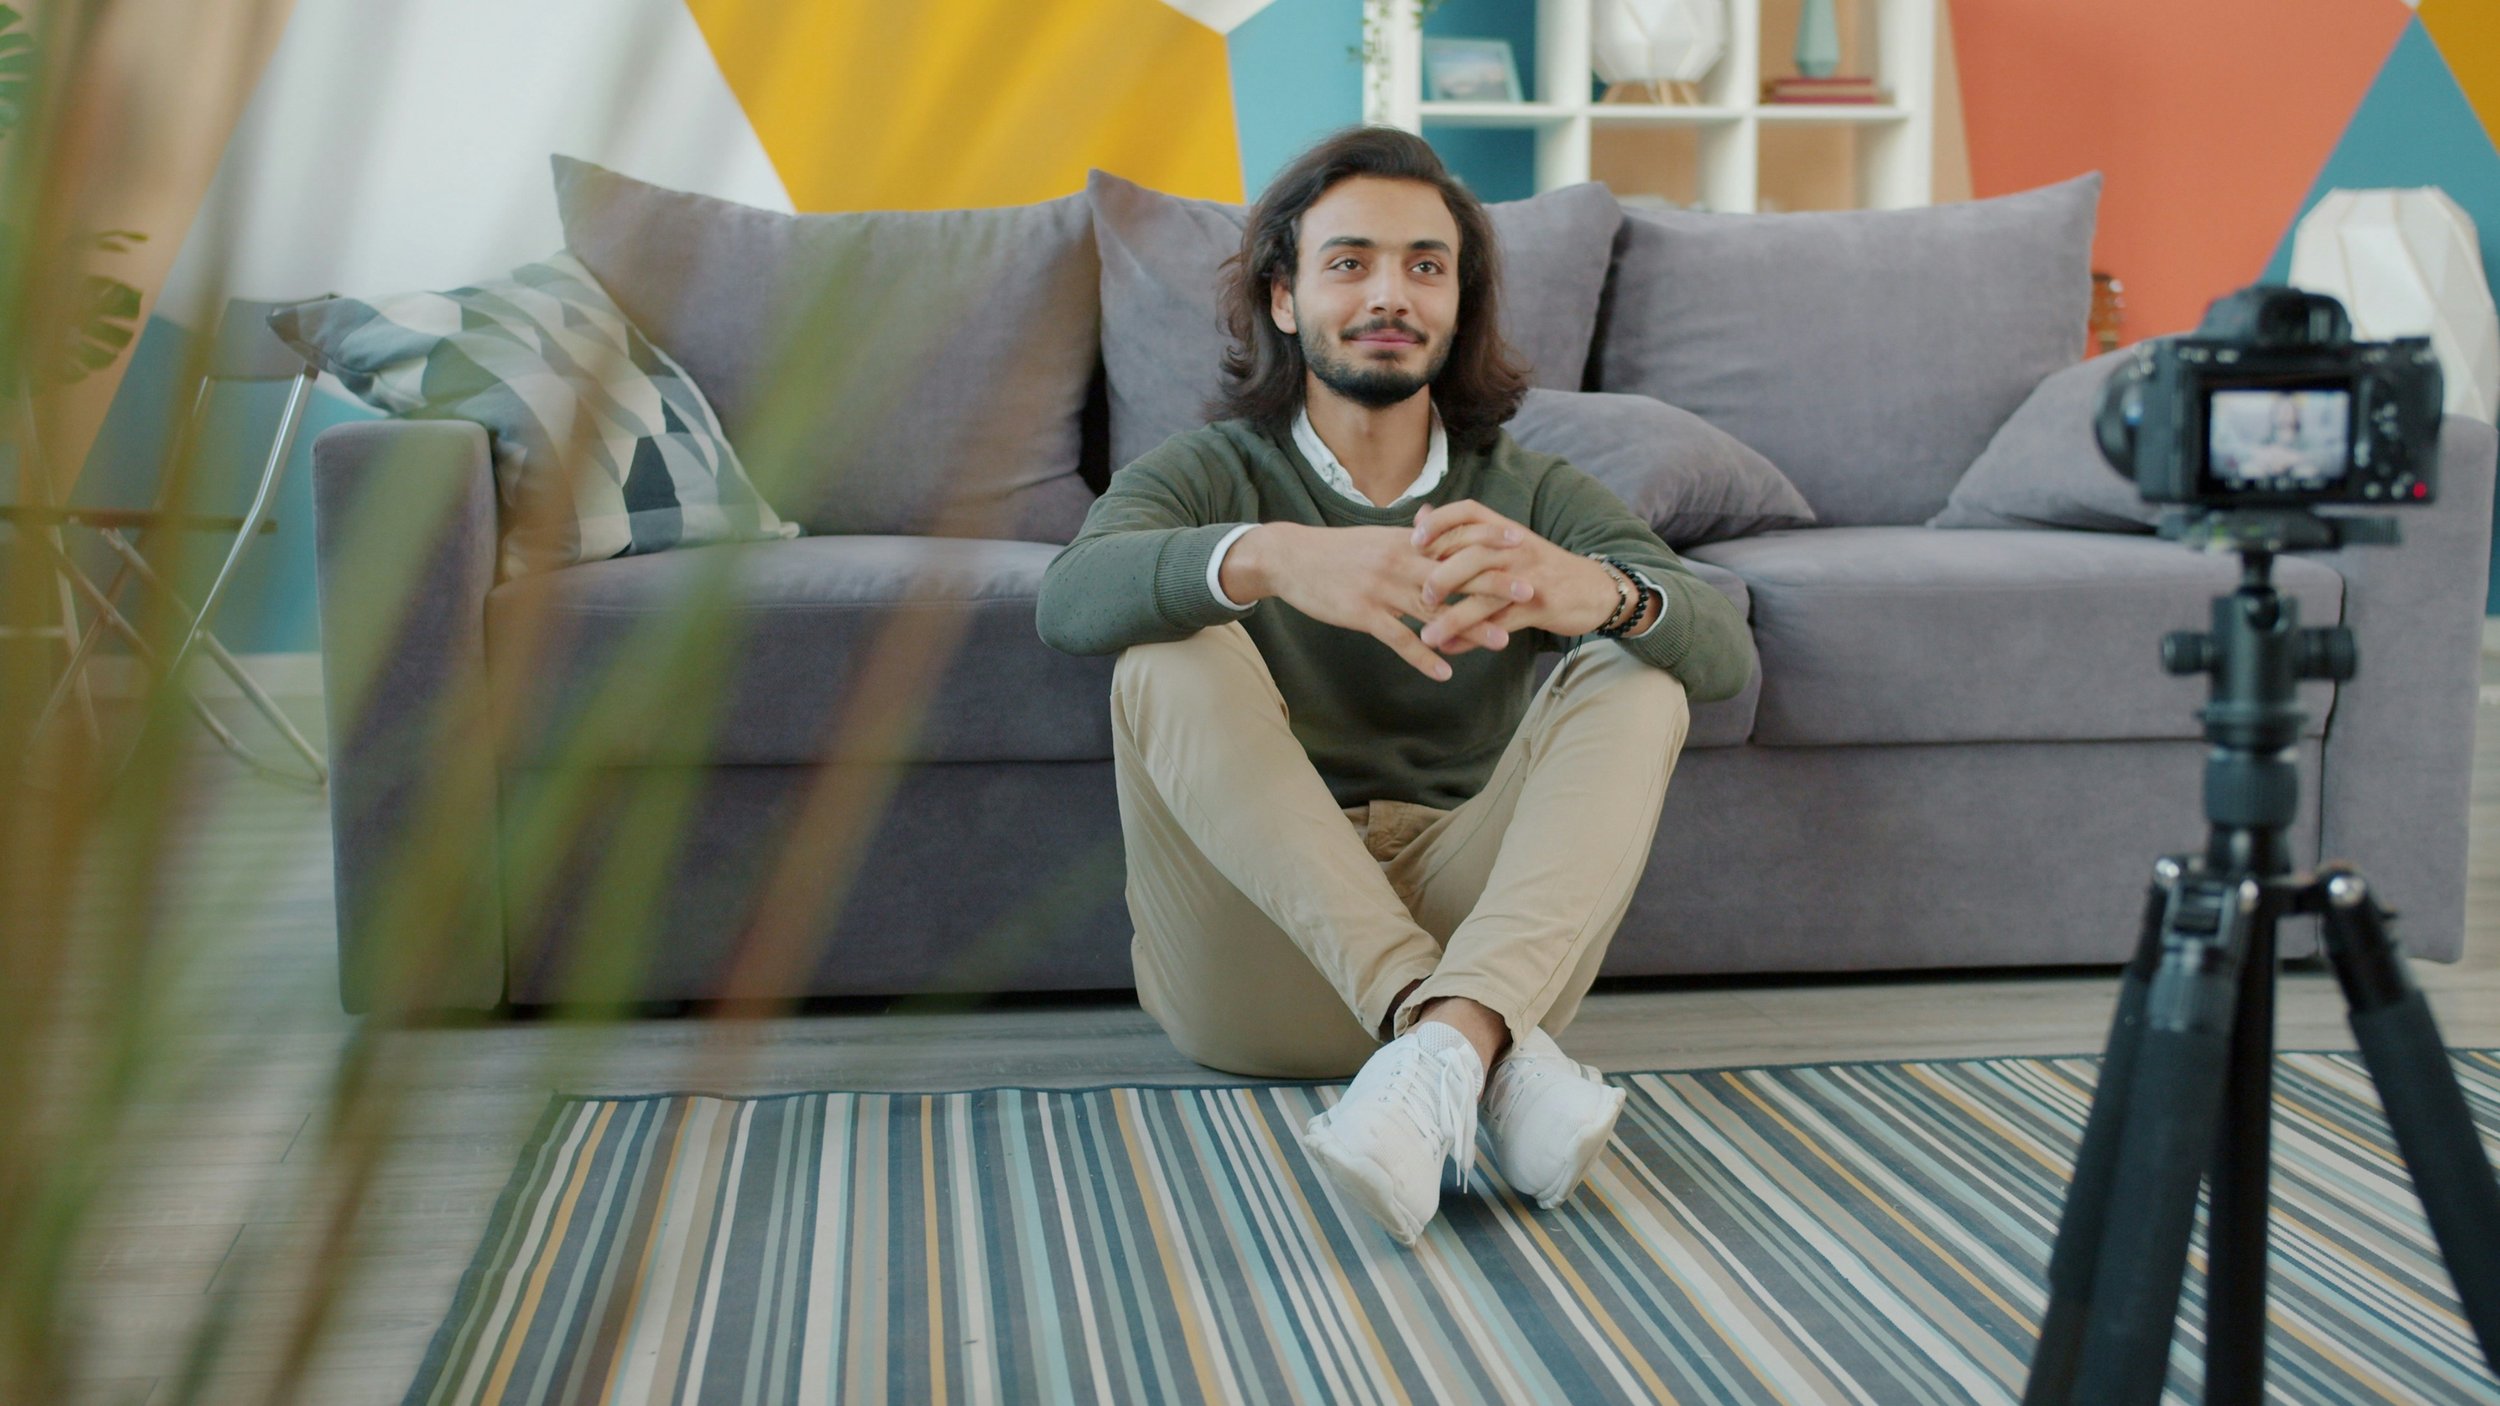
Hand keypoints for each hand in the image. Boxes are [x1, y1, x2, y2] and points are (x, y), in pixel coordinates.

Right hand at [1230, 522, 1509, 680]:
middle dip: (1492, 585)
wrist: (1290, 558)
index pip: (1454, 540)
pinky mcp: (1363, 614)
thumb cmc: (1336, 549)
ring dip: (1468, 628)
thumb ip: (1410, 535)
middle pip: (1454, 575)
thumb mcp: (1376, 537)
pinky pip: (1399, 639)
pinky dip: (1423, 656)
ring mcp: (1381, 590)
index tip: (1520, 544)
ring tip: (1500, 642)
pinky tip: (1444, 671)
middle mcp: (1399, 563)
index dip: (1488, 542)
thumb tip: (1435, 519)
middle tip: (1527, 592)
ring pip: (1433, 611)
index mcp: (1405, 543)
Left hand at [1407, 500, 1622, 653]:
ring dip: (1453, 616)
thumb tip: (1420, 514)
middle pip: (1473, 554)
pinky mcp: (1539, 607)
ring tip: (1428, 635)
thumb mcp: (1506, 542)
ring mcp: (1528, 577)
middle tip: (1419, 594)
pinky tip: (1451, 648)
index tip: (1414, 541)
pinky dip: (1473, 638)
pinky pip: (1500, 623)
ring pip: (1486, 593)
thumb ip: (1463, 531)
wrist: (1593, 588)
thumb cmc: (1539, 566)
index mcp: (1505, 529)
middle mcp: (1516, 548)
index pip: (1468, 513)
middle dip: (1442, 575)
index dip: (1439, 523)